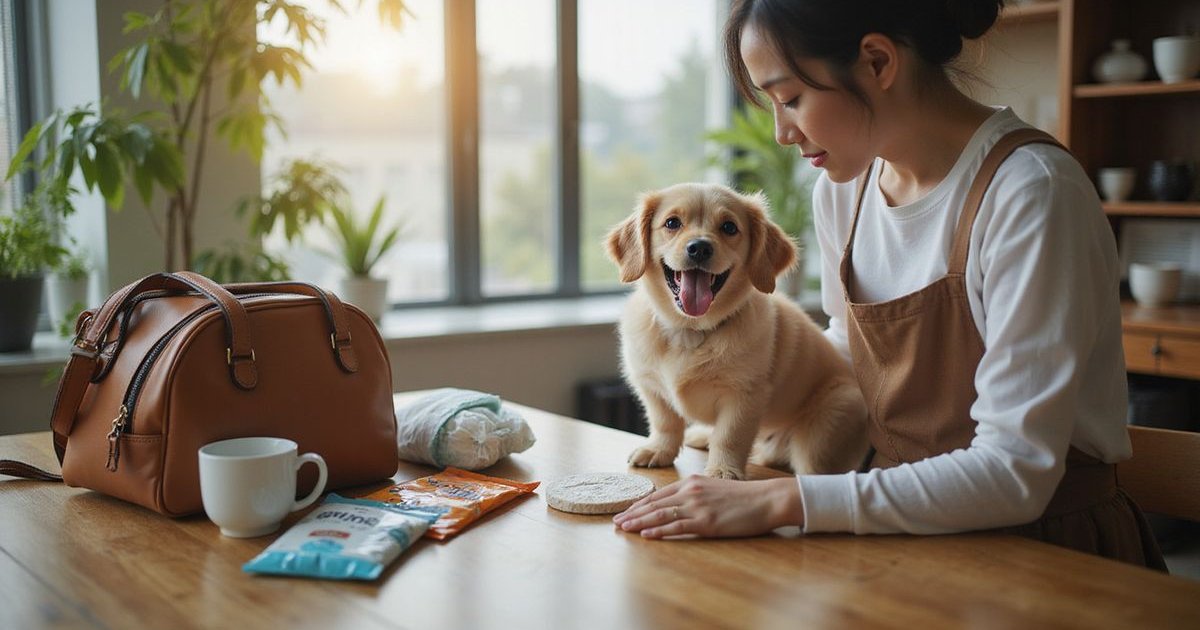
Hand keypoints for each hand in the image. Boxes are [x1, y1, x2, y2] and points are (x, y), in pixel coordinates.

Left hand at [612, 475, 803, 538]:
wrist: (767, 499)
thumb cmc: (744, 497)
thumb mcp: (715, 488)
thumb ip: (696, 493)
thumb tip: (680, 503)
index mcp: (692, 482)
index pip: (658, 495)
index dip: (640, 504)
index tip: (625, 511)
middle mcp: (691, 492)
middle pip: (654, 504)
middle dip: (633, 514)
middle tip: (616, 522)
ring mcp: (698, 507)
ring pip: (660, 515)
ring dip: (639, 522)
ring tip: (624, 529)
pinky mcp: (706, 522)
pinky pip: (676, 527)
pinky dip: (658, 532)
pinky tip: (646, 535)